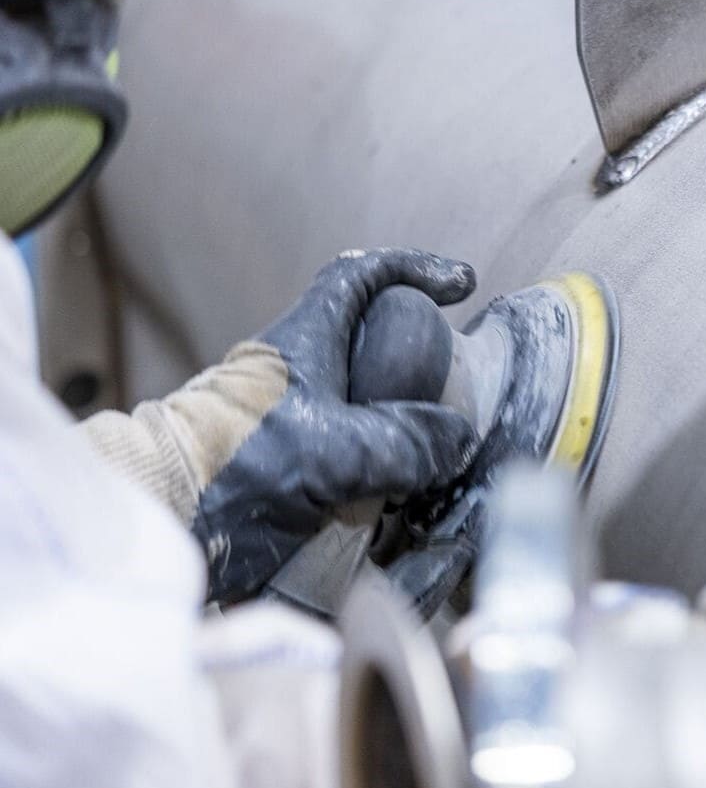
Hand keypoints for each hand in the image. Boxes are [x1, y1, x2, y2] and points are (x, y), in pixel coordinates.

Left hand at [189, 248, 478, 603]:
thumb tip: (455, 437)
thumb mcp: (335, 451)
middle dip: (417, 367)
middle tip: (452, 395)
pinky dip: (382, 471)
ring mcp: (291, 418)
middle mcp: (298, 370)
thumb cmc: (237, 464)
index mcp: (306, 340)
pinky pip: (350, 456)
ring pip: (363, 404)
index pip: (361, 275)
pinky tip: (404, 499)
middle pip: (370, 345)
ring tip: (435, 460)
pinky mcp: (286, 465)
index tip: (458, 286)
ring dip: (402, 428)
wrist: (167, 518)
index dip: (413, 269)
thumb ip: (405, 442)